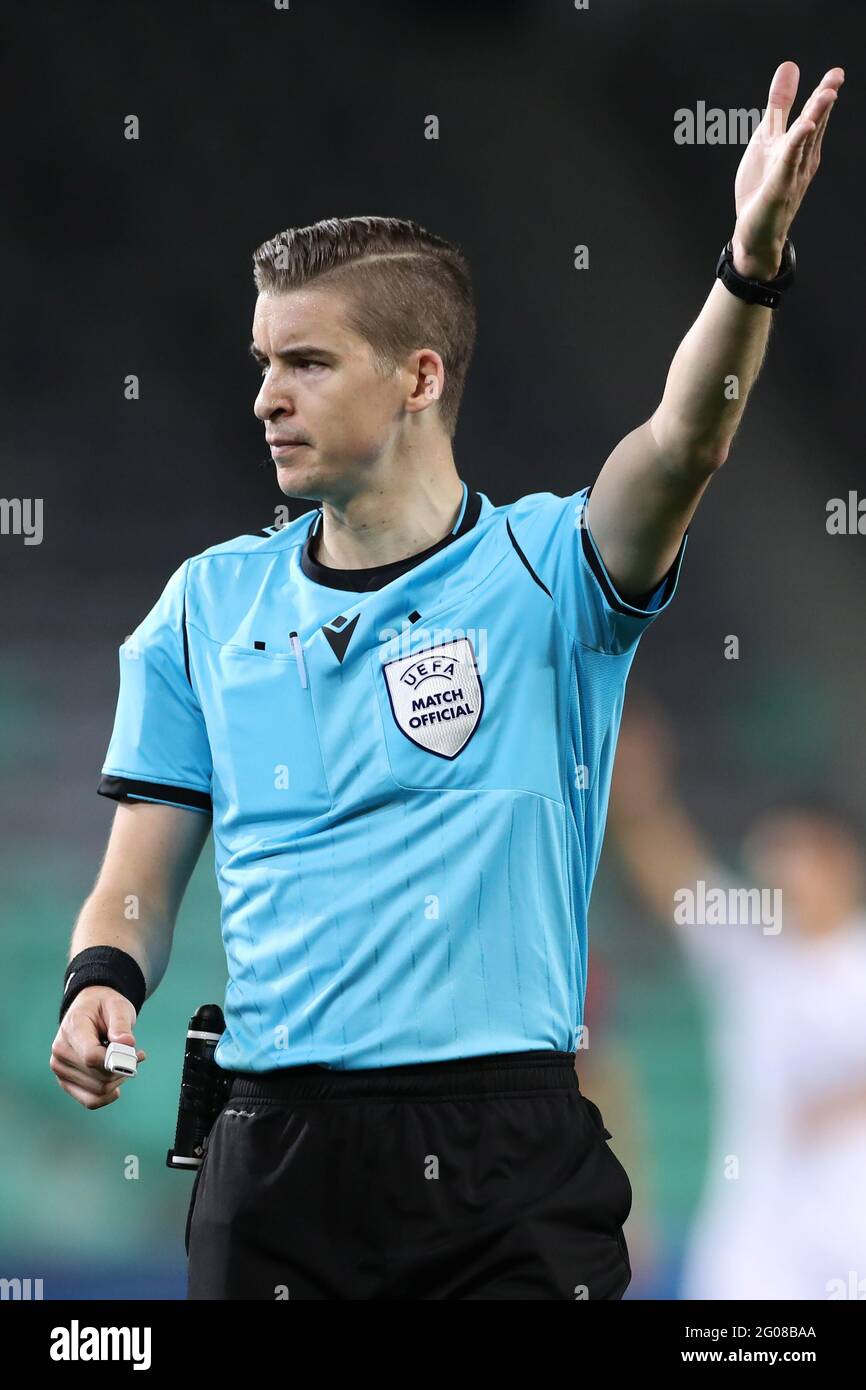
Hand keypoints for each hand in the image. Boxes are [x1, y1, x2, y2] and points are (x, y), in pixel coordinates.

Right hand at [50, 987, 146, 1109]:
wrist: (89, 1010)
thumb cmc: (105, 1007)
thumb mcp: (118, 1006)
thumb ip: (121, 1024)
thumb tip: (127, 1043)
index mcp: (72, 1029)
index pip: (91, 1057)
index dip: (116, 1061)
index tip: (137, 1053)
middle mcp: (60, 1052)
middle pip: (99, 1076)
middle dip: (124, 1068)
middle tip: (137, 1053)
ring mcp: (60, 1069)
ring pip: (98, 1091)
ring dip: (119, 1079)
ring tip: (128, 1061)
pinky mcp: (66, 1082)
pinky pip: (91, 1101)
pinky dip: (110, 1093)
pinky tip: (119, 1079)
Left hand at [731, 61, 843, 278]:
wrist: (755, 233)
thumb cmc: (763, 186)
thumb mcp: (768, 138)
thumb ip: (779, 105)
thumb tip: (790, 66)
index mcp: (801, 146)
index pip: (813, 116)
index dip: (823, 95)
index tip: (836, 74)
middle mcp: (802, 160)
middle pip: (814, 126)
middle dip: (824, 102)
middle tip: (837, 78)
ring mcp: (792, 175)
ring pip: (805, 142)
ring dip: (816, 117)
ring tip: (827, 94)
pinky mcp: (778, 189)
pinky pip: (787, 164)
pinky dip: (795, 146)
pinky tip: (803, 128)